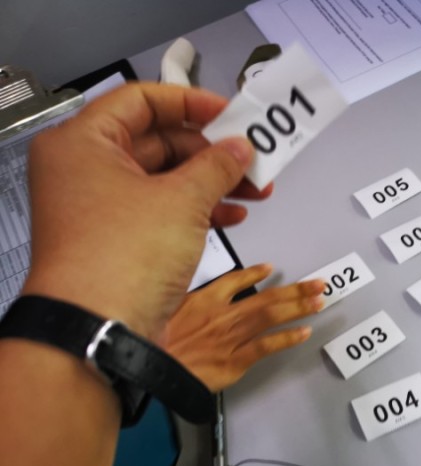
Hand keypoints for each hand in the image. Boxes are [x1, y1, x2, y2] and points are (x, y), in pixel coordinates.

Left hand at [22, 82, 270, 338]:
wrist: (99, 329)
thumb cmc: (123, 257)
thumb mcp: (182, 201)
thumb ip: (217, 166)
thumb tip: (240, 149)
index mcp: (84, 143)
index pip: (142, 100)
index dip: (191, 103)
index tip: (230, 115)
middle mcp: (85, 170)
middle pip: (157, 141)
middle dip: (211, 152)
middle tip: (252, 159)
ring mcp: (100, 206)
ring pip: (164, 178)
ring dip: (212, 183)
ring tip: (256, 190)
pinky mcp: (117, 238)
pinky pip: (161, 209)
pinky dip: (196, 210)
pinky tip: (232, 215)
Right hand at [162, 264, 324, 390]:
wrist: (148, 368)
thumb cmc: (150, 342)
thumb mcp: (161, 310)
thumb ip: (182, 302)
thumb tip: (191, 299)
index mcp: (204, 299)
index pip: (235, 280)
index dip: (255, 273)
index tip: (270, 268)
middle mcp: (223, 314)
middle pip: (266, 297)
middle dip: (295, 290)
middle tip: (318, 285)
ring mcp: (231, 337)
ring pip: (271, 317)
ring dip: (298, 308)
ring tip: (319, 302)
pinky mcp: (235, 360)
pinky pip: (266, 346)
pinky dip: (287, 338)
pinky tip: (304, 332)